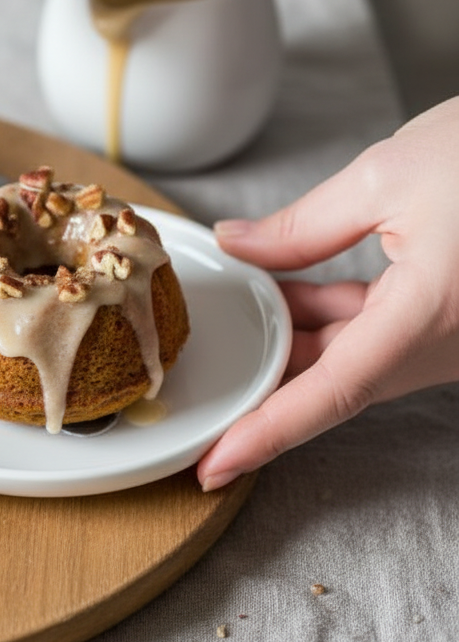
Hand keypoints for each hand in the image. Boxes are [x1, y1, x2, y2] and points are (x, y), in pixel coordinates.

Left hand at [197, 96, 458, 489]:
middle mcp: (453, 344)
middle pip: (339, 381)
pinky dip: (339, 321)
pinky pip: (389, 339)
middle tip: (207, 381)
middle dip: (270, 377)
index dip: (268, 433)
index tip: (216, 466)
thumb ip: (303, 227)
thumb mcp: (388, 176)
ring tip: (247, 308)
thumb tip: (239, 246)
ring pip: (361, 360)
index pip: (331, 392)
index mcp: (431, 315)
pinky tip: (295, 291)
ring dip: (301, 340)